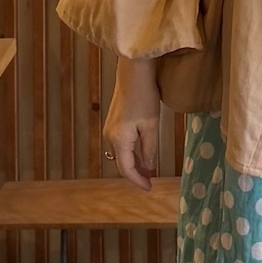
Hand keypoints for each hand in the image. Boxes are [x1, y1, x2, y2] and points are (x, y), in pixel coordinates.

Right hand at [104, 57, 160, 190]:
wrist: (133, 74)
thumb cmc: (144, 98)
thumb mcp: (151, 127)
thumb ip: (149, 150)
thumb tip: (148, 168)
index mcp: (119, 140)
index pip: (126, 169)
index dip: (138, 181)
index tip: (150, 188)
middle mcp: (110, 137)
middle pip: (122, 163)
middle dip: (136, 174)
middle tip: (151, 181)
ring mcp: (109, 130)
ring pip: (121, 155)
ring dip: (134, 163)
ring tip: (150, 170)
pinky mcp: (113, 123)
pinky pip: (121, 145)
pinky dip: (131, 153)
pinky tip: (143, 154)